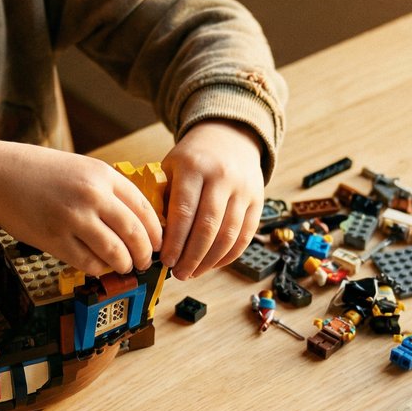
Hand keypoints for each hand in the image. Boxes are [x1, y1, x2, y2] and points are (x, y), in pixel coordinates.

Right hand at [0, 139, 162, 275]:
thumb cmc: (41, 173)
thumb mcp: (82, 169)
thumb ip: (109, 190)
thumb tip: (137, 222)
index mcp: (102, 175)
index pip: (144, 208)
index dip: (156, 232)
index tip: (159, 243)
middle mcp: (92, 195)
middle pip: (135, 233)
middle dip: (146, 253)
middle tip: (146, 261)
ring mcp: (73, 218)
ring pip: (115, 252)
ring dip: (125, 264)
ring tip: (125, 266)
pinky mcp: (55, 239)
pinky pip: (89, 263)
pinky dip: (100, 269)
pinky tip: (100, 266)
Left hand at [161, 120, 263, 279]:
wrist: (230, 137)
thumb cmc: (193, 159)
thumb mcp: (171, 167)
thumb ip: (162, 198)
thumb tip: (153, 239)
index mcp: (194, 166)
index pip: (183, 211)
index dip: (174, 241)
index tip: (164, 261)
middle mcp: (222, 177)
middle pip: (207, 227)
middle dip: (191, 257)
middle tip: (178, 274)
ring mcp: (243, 189)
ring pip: (228, 235)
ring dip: (209, 261)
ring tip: (193, 273)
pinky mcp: (258, 201)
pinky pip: (244, 236)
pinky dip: (228, 256)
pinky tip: (212, 264)